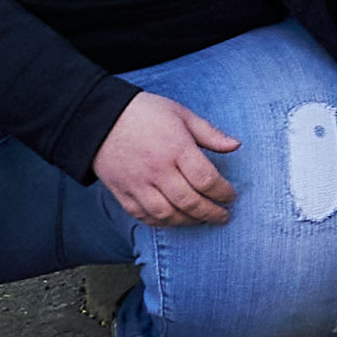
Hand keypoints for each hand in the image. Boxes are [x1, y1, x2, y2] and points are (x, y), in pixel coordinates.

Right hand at [93, 92, 239, 229]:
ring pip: (166, 214)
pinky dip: (161, 223)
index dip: (223, 192)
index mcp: (176, 149)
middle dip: (211, 213)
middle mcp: (157, 170)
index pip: (206, 179)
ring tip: (201, 220)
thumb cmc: (146, 113)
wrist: (101, 119)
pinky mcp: (122, 193)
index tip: (231, 196)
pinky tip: (174, 220)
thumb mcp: (182, 114)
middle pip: (189, 201)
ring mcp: (138, 184)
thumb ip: (210, 133)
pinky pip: (143, 216)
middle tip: (223, 216)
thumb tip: (236, 145)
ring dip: (188, 221)